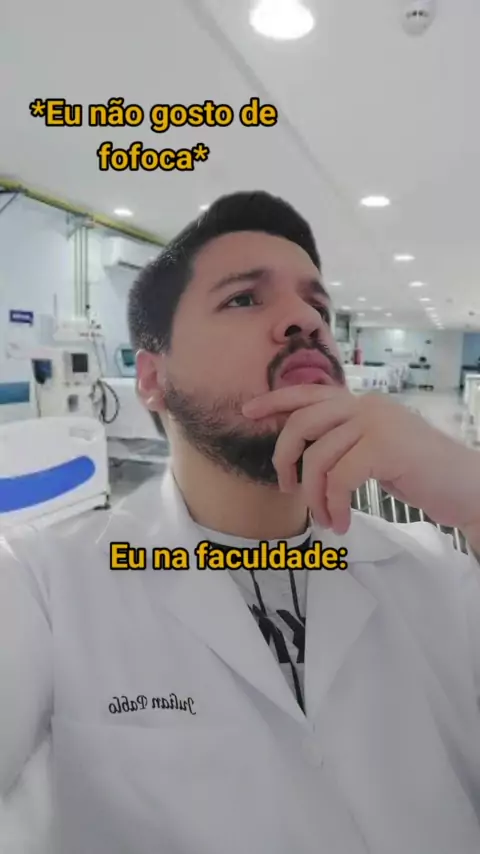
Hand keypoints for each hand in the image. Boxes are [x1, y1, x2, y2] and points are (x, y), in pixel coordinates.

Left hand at [242, 386, 479, 535]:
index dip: (274, 401)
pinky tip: (343, 522)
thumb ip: (344, 442)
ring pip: (319, 459)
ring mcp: (377, 422)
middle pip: (302, 424)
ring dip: (316, 498)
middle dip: (285, 459)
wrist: (467, 486)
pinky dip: (335, 506)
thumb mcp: (376, 450)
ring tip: (327, 520)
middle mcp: (366, 406)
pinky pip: (340, 479)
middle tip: (287, 489)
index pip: (308, 394)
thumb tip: (303, 456)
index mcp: (360, 404)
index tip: (247, 412)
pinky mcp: (386, 447)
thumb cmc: (420, 473)